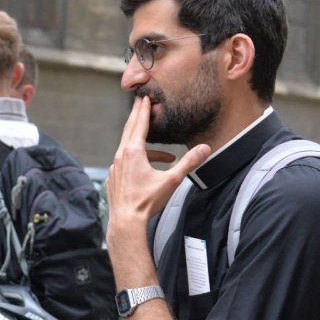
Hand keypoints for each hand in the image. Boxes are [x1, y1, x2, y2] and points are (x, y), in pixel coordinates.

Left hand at [105, 96, 210, 237]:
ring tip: (165, 156)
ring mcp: (114, 168)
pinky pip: (124, 163)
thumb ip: (189, 162)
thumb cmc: (147, 202)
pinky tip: (146, 171)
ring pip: (128, 149)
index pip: (139, 124)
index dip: (143, 110)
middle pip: (129, 130)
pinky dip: (136, 161)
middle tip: (140, 104)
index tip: (144, 97)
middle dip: (137, 117)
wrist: (126, 222)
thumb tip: (205, 148)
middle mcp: (120, 156)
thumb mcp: (172, 180)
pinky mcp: (113, 178)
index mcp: (133, 152)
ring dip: (144, 147)